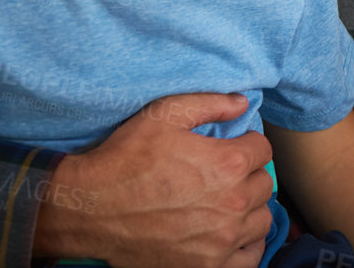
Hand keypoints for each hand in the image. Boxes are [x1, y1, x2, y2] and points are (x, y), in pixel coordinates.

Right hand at [33, 92, 275, 267]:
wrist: (89, 209)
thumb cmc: (124, 159)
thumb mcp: (163, 115)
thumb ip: (209, 103)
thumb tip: (242, 102)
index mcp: (227, 163)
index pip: (263, 150)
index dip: (247, 144)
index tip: (231, 148)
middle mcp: (232, 203)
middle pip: (263, 185)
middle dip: (248, 175)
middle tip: (224, 175)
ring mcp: (221, 239)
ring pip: (260, 220)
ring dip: (249, 209)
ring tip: (227, 203)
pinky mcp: (207, 266)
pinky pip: (249, 258)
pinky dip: (245, 246)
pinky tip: (230, 235)